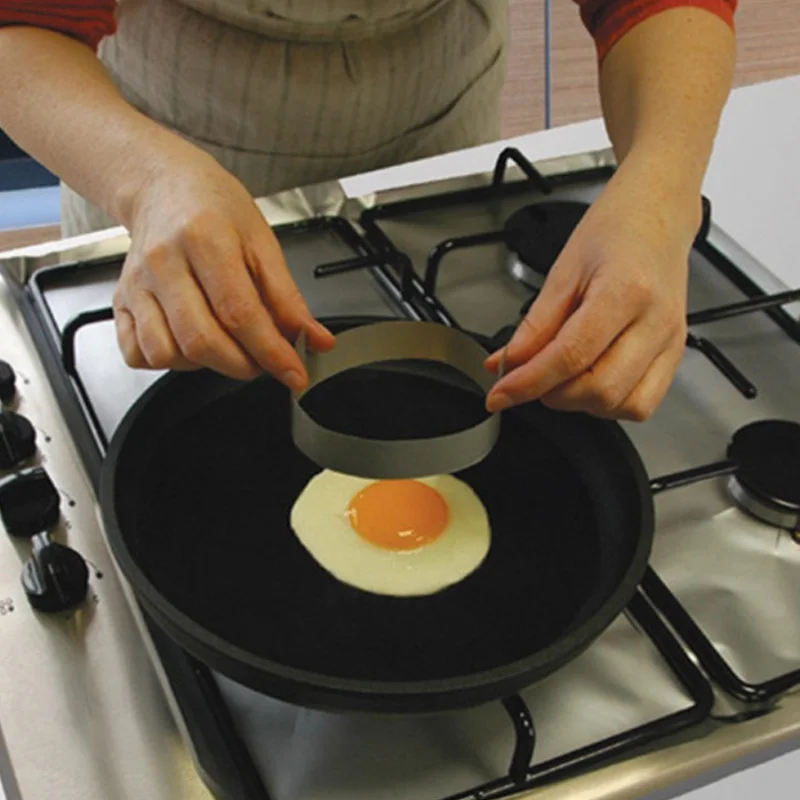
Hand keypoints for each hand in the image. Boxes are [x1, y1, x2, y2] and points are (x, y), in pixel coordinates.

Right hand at [112, 148, 333, 388]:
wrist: (164, 186)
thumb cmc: (214, 208)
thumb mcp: (263, 242)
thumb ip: (289, 298)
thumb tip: (315, 339)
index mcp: (205, 239)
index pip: (240, 313)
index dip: (271, 352)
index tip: (294, 374)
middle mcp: (164, 263)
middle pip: (201, 340)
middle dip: (243, 365)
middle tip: (263, 361)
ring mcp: (137, 284)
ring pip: (166, 352)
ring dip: (206, 366)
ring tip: (227, 348)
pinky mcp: (121, 301)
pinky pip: (136, 354)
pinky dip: (168, 362)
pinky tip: (190, 346)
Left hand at [485, 160, 700, 420]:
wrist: (658, 214)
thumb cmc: (615, 230)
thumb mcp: (563, 270)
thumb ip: (535, 324)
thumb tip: (507, 363)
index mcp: (626, 291)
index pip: (570, 356)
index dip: (529, 382)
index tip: (500, 394)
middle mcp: (656, 322)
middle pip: (599, 388)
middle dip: (552, 393)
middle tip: (530, 377)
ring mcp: (671, 341)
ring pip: (623, 405)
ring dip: (580, 402)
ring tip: (560, 376)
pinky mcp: (675, 353)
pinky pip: (643, 402)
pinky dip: (609, 404)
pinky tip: (589, 381)